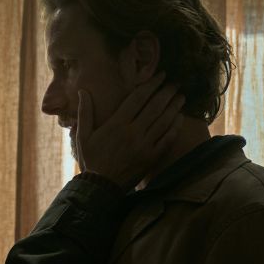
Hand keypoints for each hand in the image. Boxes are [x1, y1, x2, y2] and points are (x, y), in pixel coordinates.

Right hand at [76, 72, 184, 189]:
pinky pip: (167, 139)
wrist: (100, 187)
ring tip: (181, 97)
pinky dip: (175, 127)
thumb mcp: (83, 135)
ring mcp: (144, 145)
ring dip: (174, 107)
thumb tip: (82, 91)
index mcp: (117, 123)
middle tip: (175, 83)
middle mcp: (133, 132)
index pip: (138, 98)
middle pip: (155, 106)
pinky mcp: (151, 157)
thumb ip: (85, 112)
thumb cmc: (91, 160)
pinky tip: (180, 118)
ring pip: (163, 121)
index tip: (161, 75)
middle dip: (167, 92)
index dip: (152, 84)